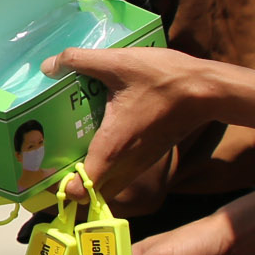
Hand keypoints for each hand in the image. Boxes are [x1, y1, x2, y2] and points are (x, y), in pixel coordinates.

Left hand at [52, 44, 229, 204]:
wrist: (207, 90)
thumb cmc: (162, 78)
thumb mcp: (116, 62)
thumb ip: (78, 60)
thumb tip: (48, 65)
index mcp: (112, 147)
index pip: (83, 189)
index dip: (62, 188)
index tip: (47, 174)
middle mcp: (126, 163)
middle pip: (94, 194)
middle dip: (73, 188)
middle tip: (53, 166)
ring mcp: (141, 163)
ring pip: (110, 186)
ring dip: (91, 179)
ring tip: (69, 155)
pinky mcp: (150, 156)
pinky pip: (123, 174)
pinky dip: (107, 170)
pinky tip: (96, 142)